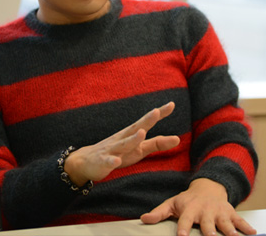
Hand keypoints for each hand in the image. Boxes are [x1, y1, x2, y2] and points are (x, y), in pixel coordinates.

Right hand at [64, 102, 179, 185]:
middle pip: (135, 128)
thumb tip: (178, 139)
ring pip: (123, 144)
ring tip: (141, 133)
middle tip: (156, 111)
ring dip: (132, 139)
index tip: (171, 104)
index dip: (159, 114)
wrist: (86, 161)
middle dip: (146, 121)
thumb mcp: (139, 149)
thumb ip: (157, 144)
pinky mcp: (102, 162)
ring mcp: (111, 149)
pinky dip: (112, 161)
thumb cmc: (117, 153)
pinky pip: (108, 161)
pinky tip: (117, 161)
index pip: (147, 122)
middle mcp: (122, 138)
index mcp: (131, 134)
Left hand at [140, 178, 255, 235]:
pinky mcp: (231, 213)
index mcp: (190, 209)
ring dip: (229, 230)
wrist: (208, 187)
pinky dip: (246, 227)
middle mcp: (205, 211)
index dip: (183, 228)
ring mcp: (219, 212)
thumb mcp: (172, 203)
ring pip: (225, 223)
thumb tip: (143, 219)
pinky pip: (240, 220)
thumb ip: (159, 212)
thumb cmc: (187, 200)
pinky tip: (253, 233)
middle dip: (209, 231)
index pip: (185, 220)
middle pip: (208, 223)